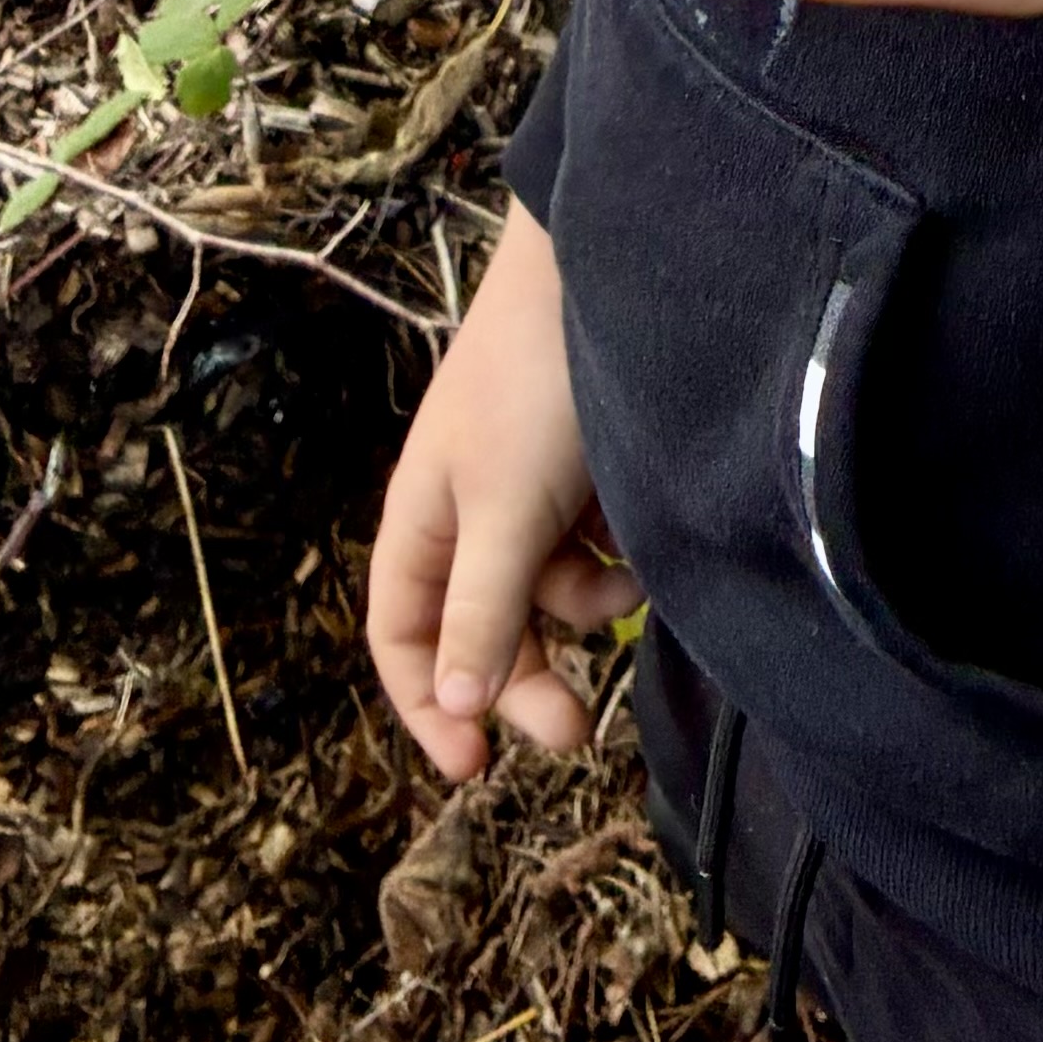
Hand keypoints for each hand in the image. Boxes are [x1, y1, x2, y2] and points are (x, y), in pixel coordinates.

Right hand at [365, 199, 637, 784]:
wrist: (608, 273)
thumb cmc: (536, 388)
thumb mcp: (506, 512)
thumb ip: (482, 611)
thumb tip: (455, 706)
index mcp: (422, 521)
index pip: (401, 638)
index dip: (428, 705)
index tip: (476, 768)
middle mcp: (468, 512)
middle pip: (482, 630)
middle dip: (525, 680)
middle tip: (576, 732)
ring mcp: (529, 491)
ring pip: (549, 594)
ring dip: (585, 605)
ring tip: (630, 574)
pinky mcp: (585, 473)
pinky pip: (593, 548)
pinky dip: (615, 555)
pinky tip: (641, 533)